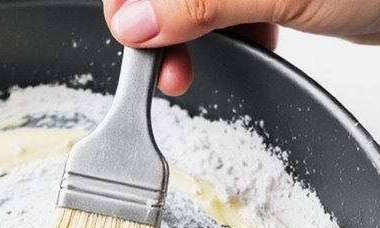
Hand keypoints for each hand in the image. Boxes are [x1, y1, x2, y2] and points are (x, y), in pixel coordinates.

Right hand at [104, 0, 379, 94]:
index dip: (132, 1)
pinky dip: (224, 37)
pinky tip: (247, 48)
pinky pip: (221, 11)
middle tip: (165, 67)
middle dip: (156, 26)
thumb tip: (136, 21)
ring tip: (195, 69)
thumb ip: (203, 0)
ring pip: (188, 2)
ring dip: (186, 38)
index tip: (133, 35)